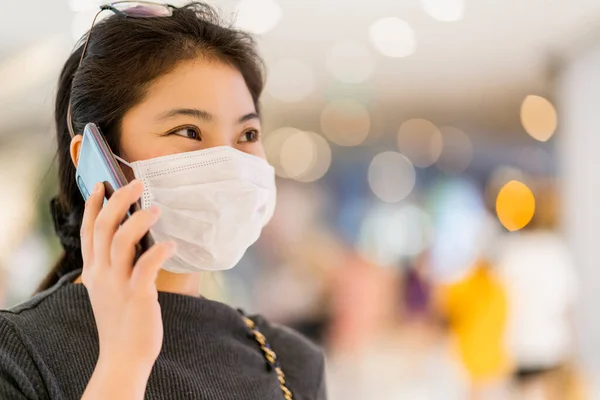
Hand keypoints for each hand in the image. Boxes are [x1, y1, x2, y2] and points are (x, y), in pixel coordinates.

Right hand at [80, 180, 174, 369]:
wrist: (123, 355)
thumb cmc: (121, 318)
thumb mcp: (107, 289)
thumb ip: (112, 264)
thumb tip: (131, 234)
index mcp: (92, 270)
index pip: (88, 231)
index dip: (92, 206)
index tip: (101, 184)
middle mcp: (101, 274)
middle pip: (104, 227)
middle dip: (119, 200)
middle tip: (138, 184)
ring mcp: (118, 284)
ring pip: (122, 241)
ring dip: (139, 220)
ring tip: (157, 209)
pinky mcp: (138, 295)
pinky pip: (147, 265)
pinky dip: (160, 250)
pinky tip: (173, 245)